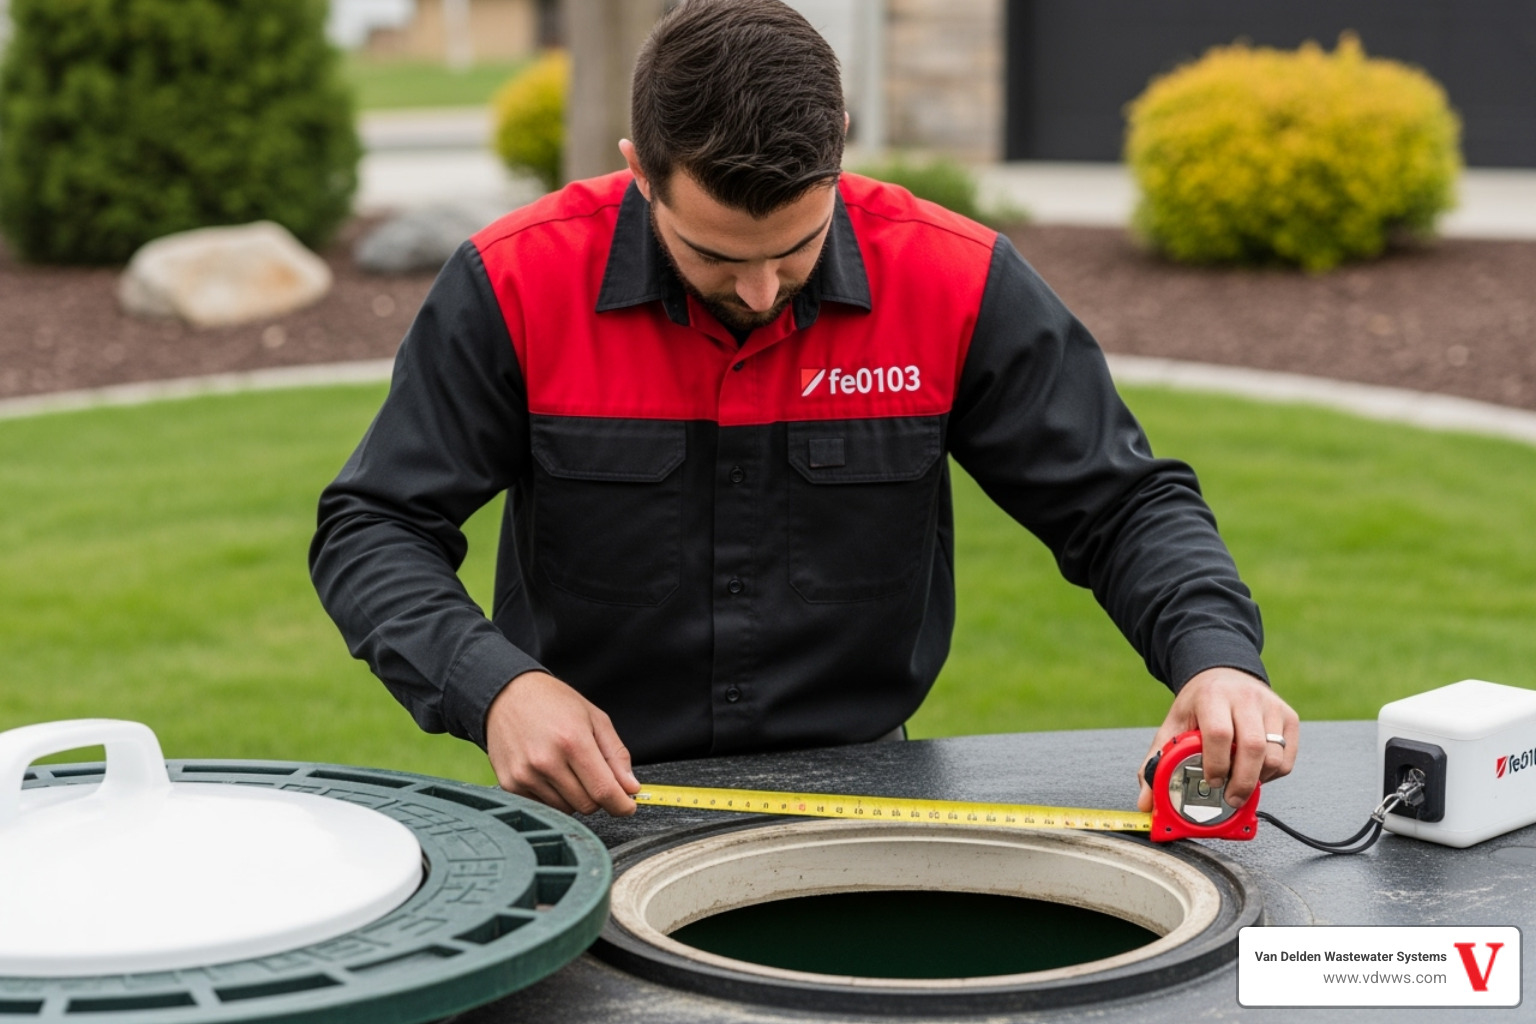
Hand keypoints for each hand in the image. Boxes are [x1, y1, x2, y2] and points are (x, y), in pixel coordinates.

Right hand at [485, 670, 640, 815]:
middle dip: (598, 796)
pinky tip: (549, 773)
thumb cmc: (553, 702)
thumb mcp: (595, 719)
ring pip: (566, 809)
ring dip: (574, 796)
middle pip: (586, 805)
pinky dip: (553, 797)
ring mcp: (525, 775)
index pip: (604, 791)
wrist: (508, 695)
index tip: (627, 807)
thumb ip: (616, 755)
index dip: (621, 805)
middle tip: (593, 775)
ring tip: (567, 767)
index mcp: (573, 741)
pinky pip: (543, 806)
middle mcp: (546, 761)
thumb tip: (630, 788)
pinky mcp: (510, 784)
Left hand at [1136, 667, 1298, 812]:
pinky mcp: (1289, 717)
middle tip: (1230, 798)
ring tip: (1240, 783)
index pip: (1219, 733)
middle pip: (1252, 747)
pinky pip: (1287, 758)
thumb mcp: (1173, 724)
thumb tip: (1147, 801)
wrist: (1223, 674)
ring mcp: (1271, 707)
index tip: (1211, 782)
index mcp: (1213, 697)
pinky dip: (1273, 774)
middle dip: (1241, 782)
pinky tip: (1255, 771)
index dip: (1216, 764)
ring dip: (1258, 779)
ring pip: (1274, 756)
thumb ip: (1157, 761)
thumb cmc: (1199, 704)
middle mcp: (1246, 698)